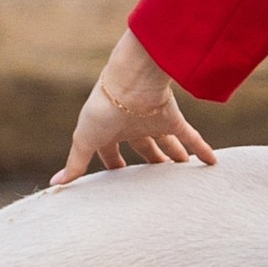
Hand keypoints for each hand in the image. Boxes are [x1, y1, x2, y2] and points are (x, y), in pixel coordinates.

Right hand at [51, 31, 219, 184]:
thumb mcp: (84, 139)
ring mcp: (153, 120)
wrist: (130, 81)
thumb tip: (54, 185)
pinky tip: (212, 164)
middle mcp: (132, 124)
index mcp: (109, 128)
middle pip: (143, 148)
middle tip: (158, 182)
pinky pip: (191, 136)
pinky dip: (202, 149)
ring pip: (167, 143)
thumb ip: (75, 163)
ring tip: (182, 174)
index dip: (114, 164)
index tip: (120, 181)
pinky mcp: (173, 117)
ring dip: (175, 157)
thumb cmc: (103, 107)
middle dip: (150, 162)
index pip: (111, 151)